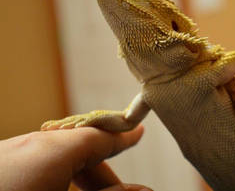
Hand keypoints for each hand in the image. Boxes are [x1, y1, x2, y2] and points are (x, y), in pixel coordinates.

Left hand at [0, 125, 151, 190]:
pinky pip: (35, 164)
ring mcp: (8, 155)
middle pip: (79, 146)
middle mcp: (28, 144)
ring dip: (79, 176)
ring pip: (57, 157)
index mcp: (52, 150)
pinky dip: (55, 177)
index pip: (100, 135)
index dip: (123, 136)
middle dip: (102, 170)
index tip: (137, 133)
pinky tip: (55, 189)